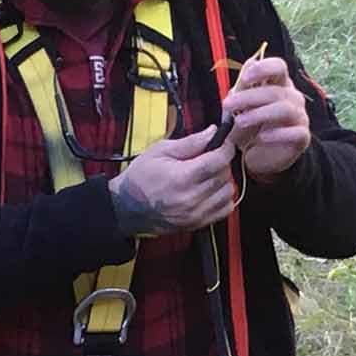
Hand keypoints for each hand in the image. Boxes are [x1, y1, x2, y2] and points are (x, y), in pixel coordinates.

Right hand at [109, 125, 235, 237]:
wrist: (126, 207)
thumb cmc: (140, 177)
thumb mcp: (160, 151)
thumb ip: (190, 142)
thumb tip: (213, 132)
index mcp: (182, 177)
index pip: (219, 160)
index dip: (225, 148)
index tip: (223, 143)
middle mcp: (192, 198)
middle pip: (225, 175)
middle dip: (221, 162)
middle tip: (209, 157)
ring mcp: (196, 214)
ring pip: (228, 192)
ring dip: (223, 181)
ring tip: (208, 175)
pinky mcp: (197, 224)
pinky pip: (225, 210)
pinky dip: (222, 198)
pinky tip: (210, 191)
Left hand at [219, 56, 309, 180]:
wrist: (259, 156)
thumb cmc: (250, 125)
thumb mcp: (241, 105)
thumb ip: (244, 86)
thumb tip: (250, 63)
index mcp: (279, 84)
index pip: (279, 67)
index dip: (264, 68)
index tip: (244, 79)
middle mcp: (293, 97)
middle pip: (276, 91)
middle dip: (249, 97)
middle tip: (227, 105)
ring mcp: (300, 117)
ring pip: (285, 109)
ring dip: (259, 114)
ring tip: (240, 121)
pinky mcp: (302, 137)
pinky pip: (295, 132)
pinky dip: (277, 134)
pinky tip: (261, 138)